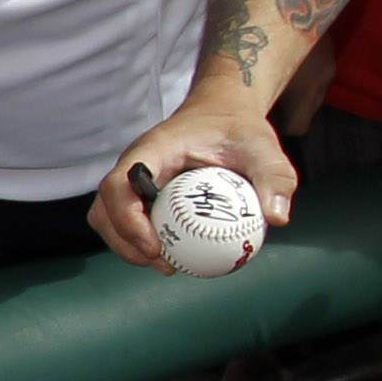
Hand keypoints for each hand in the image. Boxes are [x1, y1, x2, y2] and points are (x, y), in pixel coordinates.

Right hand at [87, 99, 295, 270]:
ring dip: (128, 246)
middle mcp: (134, 164)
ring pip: (108, 217)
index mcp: (153, 149)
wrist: (223, 115)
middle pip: (104, 208)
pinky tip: (174, 256)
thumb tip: (277, 218)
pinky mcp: (141, 192)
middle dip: (124, 242)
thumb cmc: (240, 130)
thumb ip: (274, 179)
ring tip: (166, 266)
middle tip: (164, 265)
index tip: (155, 247)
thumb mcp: (264, 149)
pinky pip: (128, 220)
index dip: (127, 219)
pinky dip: (141, 242)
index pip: (119, 184)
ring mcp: (134, 180)